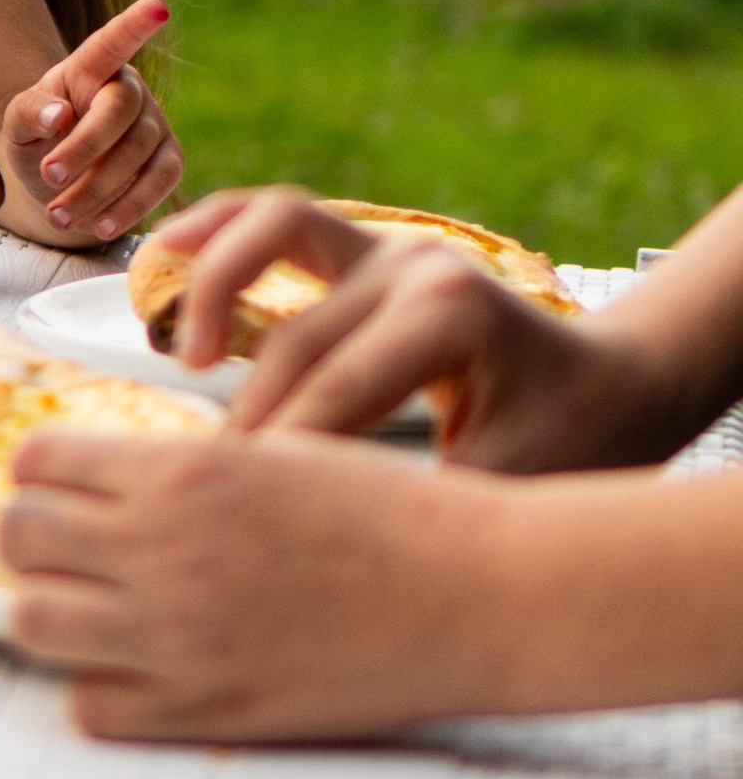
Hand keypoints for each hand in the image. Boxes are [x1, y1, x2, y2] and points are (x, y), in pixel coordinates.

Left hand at [0, 0, 178, 245]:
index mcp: (90, 69)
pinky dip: (129, 207)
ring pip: (139, 153)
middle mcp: (130, 91)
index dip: (134, 25)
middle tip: (49, 176)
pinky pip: (160, 183)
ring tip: (57, 215)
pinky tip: (99, 225)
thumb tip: (58, 115)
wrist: (54, 185)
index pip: (111, 43)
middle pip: (120, 110)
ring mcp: (155, 125)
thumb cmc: (37, 142)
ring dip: (98, 188)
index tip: (156, 6)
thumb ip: (30, 112)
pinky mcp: (169, 161)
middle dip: (85, 147)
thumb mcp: (17, 125)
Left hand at [0, 420, 494, 742]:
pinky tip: (145, 667)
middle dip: (37, 538)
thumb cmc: (391, 514)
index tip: (68, 487)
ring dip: (55, 609)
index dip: (46, 473)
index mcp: (183, 473)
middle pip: (16, 538)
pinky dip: (104, 687)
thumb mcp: (279, 451)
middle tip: (76, 548)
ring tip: (101, 608)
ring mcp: (178, 637)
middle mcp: (164, 550)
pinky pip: (91, 706)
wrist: (478, 595)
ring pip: (31, 622)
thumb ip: (187, 471)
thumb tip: (108, 488)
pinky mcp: (206, 709)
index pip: (38, 462)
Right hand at [159, 186, 674, 470]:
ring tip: (180, 357)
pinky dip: (217, 229)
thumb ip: (425, 511)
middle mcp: (415, 263)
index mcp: (452, 314)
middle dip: (247, 419)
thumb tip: (331, 561)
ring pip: (271, 227)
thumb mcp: (513, 487)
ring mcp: (389, 244)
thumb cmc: (572, 443)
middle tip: (209, 491)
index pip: (336, 391)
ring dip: (214, 286)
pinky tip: (163, 259)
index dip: (280, 457)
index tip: (236, 514)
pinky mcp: (366, 246)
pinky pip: (275, 217)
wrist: (615, 386)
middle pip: (295, 337)